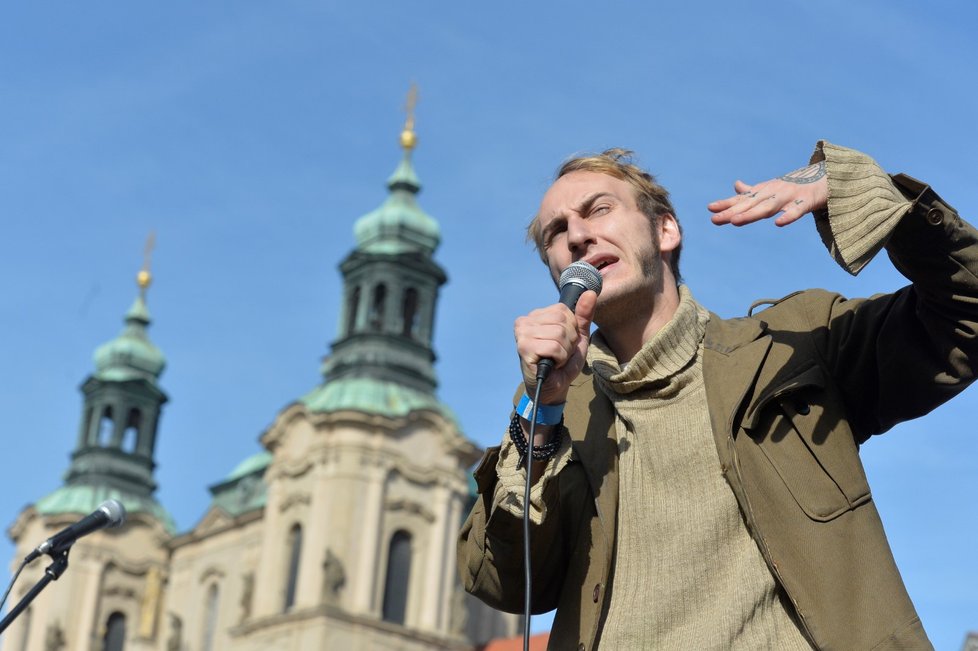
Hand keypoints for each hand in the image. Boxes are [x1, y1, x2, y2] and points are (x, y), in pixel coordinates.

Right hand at [514, 290, 596, 404]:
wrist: (553, 387)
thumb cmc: (562, 362)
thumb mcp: (578, 337)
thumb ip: (583, 315)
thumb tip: (590, 293)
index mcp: (536, 315)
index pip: (563, 310)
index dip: (571, 330)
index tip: (563, 343)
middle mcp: (525, 321)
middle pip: (562, 321)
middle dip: (568, 341)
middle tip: (559, 354)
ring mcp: (522, 334)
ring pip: (559, 334)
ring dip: (564, 352)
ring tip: (555, 359)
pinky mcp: (524, 347)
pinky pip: (554, 347)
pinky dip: (559, 359)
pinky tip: (551, 364)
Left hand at [708, 161, 828, 226]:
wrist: (826, 177)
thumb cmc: (794, 186)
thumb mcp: (771, 188)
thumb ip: (752, 191)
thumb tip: (736, 186)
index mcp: (765, 191)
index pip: (742, 199)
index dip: (726, 204)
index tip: (710, 209)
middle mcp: (773, 192)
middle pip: (750, 205)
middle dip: (732, 212)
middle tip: (715, 219)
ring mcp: (789, 196)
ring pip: (767, 207)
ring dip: (751, 214)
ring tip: (735, 221)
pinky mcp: (806, 202)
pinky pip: (796, 211)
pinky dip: (787, 216)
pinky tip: (778, 224)